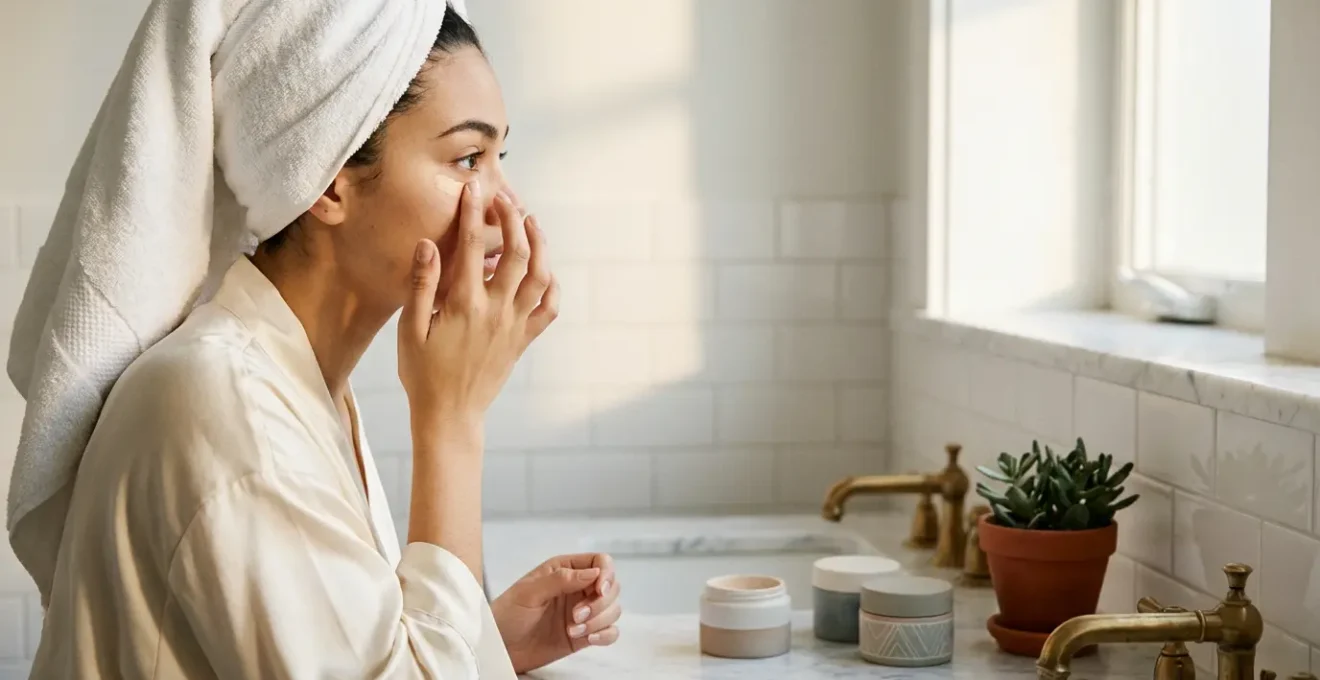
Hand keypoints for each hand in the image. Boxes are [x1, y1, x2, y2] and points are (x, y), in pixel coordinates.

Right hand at [397, 180, 557, 423]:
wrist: (450, 414)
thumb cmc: (423, 372)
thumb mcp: (410, 328)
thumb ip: (421, 284)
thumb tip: (428, 244)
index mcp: (464, 304)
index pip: (474, 246)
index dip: (474, 212)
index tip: (474, 188)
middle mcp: (496, 311)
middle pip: (517, 253)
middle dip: (514, 219)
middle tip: (505, 199)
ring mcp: (515, 325)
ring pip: (541, 276)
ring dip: (540, 244)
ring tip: (531, 222)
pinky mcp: (524, 339)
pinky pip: (549, 308)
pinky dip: (553, 284)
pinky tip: (545, 269)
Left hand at [491, 554, 620, 673]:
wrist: (498, 648)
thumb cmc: (506, 615)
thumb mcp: (528, 592)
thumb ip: (561, 580)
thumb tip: (594, 572)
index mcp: (564, 570)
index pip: (600, 563)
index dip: (606, 574)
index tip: (599, 590)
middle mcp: (577, 589)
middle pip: (611, 586)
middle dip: (600, 602)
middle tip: (577, 615)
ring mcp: (582, 612)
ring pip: (612, 609)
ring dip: (599, 620)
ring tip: (573, 629)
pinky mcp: (583, 634)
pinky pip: (609, 632)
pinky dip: (605, 635)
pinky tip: (588, 639)